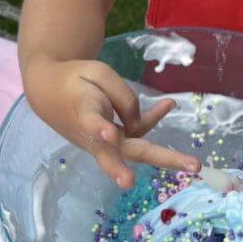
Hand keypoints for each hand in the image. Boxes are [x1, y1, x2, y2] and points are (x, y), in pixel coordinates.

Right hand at [23, 58, 200, 186]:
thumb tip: (140, 127)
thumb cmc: (75, 80)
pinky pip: (137, 132)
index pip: (92, 123)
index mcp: (84, 111)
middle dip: (156, 158)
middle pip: (124, 150)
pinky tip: (169, 103)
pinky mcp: (113, 141)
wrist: (49, 90)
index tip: (110, 134)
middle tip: (186, 167)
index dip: (101, 129)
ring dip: (164, 158)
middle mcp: (96, 134)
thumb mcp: (98, 74)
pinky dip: (153, 118)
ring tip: (193, 165)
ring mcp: (106, 142)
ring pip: (135, 152)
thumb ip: (123, 98)